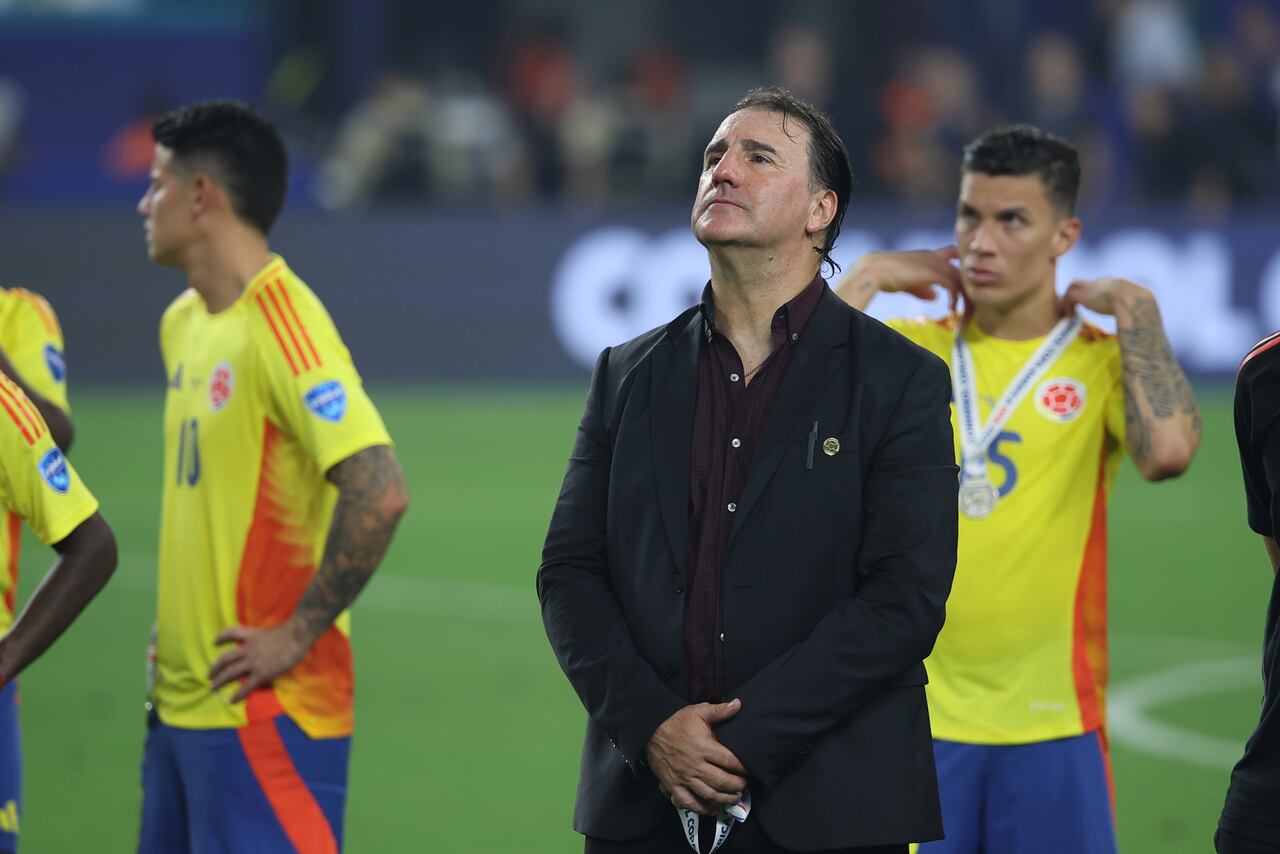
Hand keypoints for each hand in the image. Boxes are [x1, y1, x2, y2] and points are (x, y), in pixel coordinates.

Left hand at [208, 621, 311, 702]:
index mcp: (252, 636)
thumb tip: (264, 648)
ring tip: (212, 688)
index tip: (215, 642)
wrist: (297, 635)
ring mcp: (253, 662)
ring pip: (230, 672)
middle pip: (225, 658)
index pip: (231, 633)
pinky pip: (246, 686)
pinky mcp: (261, 673)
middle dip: (215, 667)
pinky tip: (231, 701)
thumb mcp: (271, 632)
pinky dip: (238, 694)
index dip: (221, 637)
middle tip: (209, 675)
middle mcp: (248, 649)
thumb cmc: (290, 632)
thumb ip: (264, 640)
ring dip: (219, 680)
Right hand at [645, 699, 747, 814]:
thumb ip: (719, 710)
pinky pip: (688, 802)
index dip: (743, 768)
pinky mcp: (673, 785)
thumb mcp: (698, 712)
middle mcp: (695, 765)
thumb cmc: (676, 722)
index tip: (749, 770)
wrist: (650, 731)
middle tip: (744, 785)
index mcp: (704, 747)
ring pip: (708, 795)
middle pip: (722, 781)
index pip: (730, 762)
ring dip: (724, 799)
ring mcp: (683, 777)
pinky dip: (701, 809)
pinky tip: (711, 808)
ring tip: (733, 798)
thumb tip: (738, 704)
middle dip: (737, 786)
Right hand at [834, 247, 962, 310]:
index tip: (965, 283)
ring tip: (965, 312)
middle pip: (963, 270)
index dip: (962, 266)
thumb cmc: (885, 276)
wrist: (875, 270)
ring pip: (962, 279)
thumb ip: (924, 289)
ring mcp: (936, 264)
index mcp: (929, 256)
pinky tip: (951, 308)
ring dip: (966, 297)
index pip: (954, 254)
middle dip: (969, 287)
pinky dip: (956, 299)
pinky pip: (953, 286)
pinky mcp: (934, 273)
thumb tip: (936, 297)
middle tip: (971, 306)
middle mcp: (936, 257)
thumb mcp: (908, 283)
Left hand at [1061, 277, 1151, 316]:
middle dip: (1081, 294)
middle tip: (1078, 307)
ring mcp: (1093, 288)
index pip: (1104, 284)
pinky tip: (1071, 316)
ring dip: (1070, 298)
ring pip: (1075, 285)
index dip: (1097, 295)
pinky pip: (1069, 296)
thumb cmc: (1143, 309)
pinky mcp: (1084, 296)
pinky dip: (1067, 305)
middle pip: (1087, 283)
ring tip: (1070, 312)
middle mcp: (1104, 282)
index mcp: (1119, 284)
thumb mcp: (1143, 308)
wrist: (1134, 303)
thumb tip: (1149, 325)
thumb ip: (1141, 312)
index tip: (1095, 306)